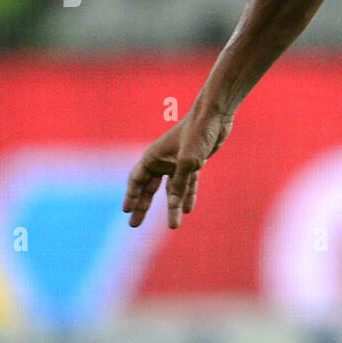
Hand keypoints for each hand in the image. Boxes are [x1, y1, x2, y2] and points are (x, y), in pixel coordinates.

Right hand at [123, 109, 233, 229]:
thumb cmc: (197, 134)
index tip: (126, 211)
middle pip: (149, 188)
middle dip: (142, 206)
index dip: (131, 196)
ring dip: (172, 207)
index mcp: (154, 156)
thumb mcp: (188, 162)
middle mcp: (163, 160)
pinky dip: (188, 196)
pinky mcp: (193, 163)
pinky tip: (187, 210)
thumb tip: (174, 206)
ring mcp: (178, 162)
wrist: (216, 116)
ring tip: (173, 226)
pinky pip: (188, 184)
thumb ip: (180, 185)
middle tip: (133, 225)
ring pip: (172, 189)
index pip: (137, 180)